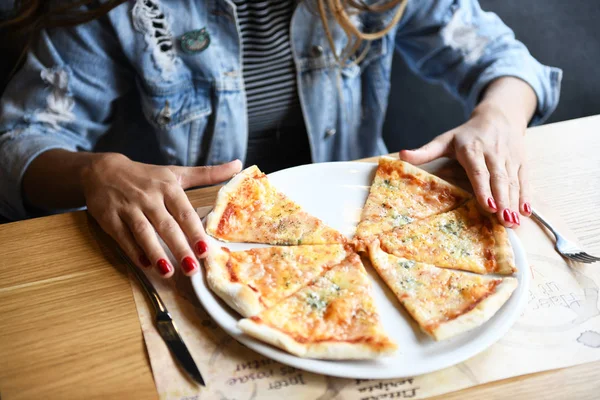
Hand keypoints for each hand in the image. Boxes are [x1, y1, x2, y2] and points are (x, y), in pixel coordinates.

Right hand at [81, 153, 241, 276]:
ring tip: (168, 273)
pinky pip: (123, 237)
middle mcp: (149, 198)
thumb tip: (238, 165)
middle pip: (166, 226)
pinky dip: (133, 252)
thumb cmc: (146, 176)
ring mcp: (128, 208)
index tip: (206, 250)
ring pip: (143, 233)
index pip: (184, 212)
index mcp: (168, 187)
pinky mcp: (109, 218)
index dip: (195, 232)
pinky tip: (145, 265)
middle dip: (179, 248)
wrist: (103, 171)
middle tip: (192, 268)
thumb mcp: (177, 173)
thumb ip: (208, 174)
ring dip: (155, 253)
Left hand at [399, 103, 530, 227]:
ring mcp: (509, 157)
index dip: (484, 189)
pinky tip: (525, 211)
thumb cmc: (467, 134)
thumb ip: (425, 151)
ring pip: (513, 182)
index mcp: (472, 149)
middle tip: (503, 221)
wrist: (499, 116)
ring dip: (514, 202)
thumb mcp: (445, 140)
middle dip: (502, 200)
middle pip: (499, 179)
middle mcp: (493, 153)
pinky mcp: (521, 161)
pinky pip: (525, 179)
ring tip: (513, 222)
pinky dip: (526, 195)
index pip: (478, 171)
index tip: (488, 206)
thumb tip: (401, 156)